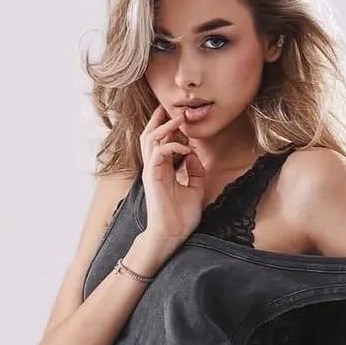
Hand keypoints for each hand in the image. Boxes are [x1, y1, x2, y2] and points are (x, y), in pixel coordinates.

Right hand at [138, 103, 206, 246]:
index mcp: (162, 170)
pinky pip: (159, 152)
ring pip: (150, 139)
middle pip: (150, 136)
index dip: (169, 129)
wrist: (172, 235)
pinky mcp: (152, 177)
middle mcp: (154, 168)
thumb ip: (195, 170)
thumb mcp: (195, 188)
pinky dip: (172, 146)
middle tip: (174, 109)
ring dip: (164, 127)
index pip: (159, 142)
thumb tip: (193, 154)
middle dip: (160, 120)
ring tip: (179, 119)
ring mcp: (151, 172)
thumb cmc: (181, 217)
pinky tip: (186, 148)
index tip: (183, 122)